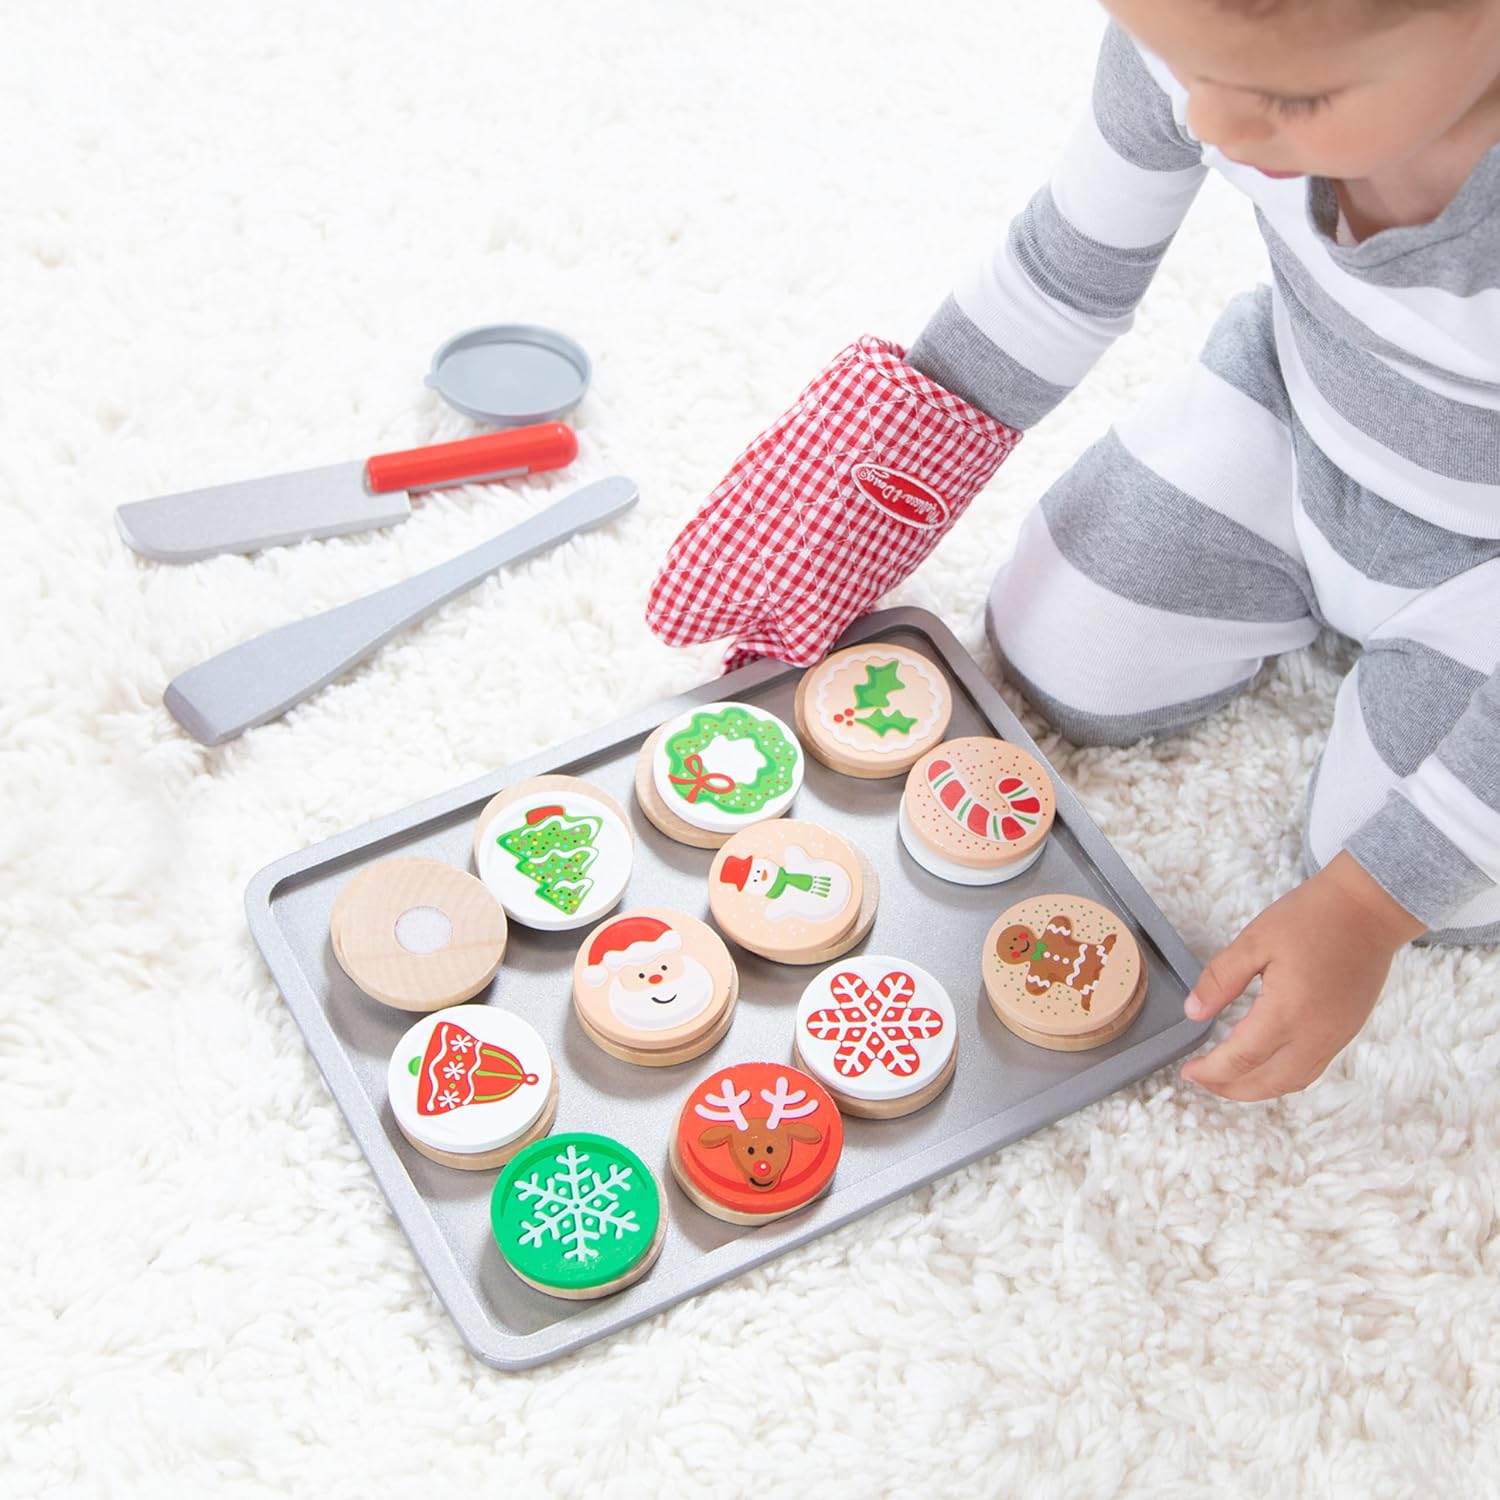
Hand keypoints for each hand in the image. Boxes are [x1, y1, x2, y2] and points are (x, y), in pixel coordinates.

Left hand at [1180, 852, 1425, 1100]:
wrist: (1370, 909)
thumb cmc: (1312, 918)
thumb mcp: (1254, 940)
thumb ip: (1221, 979)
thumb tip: (1194, 1012)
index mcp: (1289, 1012)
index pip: (1242, 1059)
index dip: (1212, 1071)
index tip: (1188, 1071)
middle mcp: (1316, 1034)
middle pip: (1267, 1082)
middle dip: (1230, 1088)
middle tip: (1201, 1079)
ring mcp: (1336, 1037)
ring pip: (1292, 1082)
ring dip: (1257, 1089)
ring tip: (1227, 1080)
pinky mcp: (1347, 1031)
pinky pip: (1312, 1069)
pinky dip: (1283, 1078)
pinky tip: (1264, 1066)